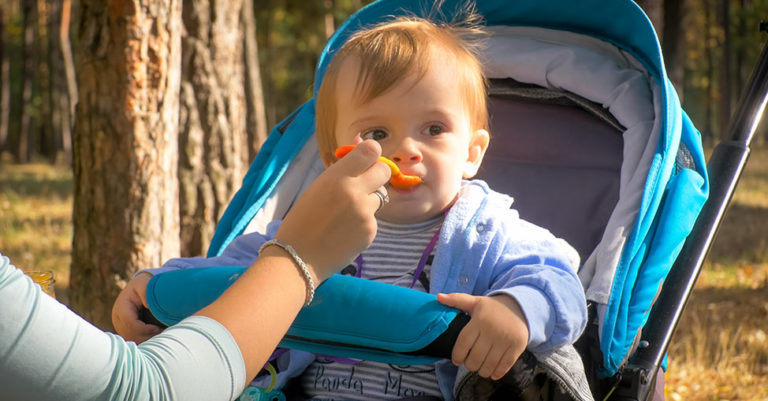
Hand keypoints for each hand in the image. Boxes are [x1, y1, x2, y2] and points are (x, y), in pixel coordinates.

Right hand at [112, 272, 161, 342]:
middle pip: (130, 335)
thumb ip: (145, 291)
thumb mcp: (144, 283)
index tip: (158, 328)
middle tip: (162, 335)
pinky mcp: (126, 331)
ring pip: (132, 340)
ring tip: (160, 337)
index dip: (145, 329)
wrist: (139, 287)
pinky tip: (156, 338)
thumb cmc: (144, 284)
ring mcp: (121, 326)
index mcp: (121, 308)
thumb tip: (147, 304)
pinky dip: (145, 341)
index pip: (130, 324)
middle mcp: (118, 319)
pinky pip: (134, 340)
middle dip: (147, 336)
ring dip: (146, 340)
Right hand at [275, 139, 390, 281]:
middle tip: (365, 182)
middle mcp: (355, 192)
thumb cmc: (303, 220)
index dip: (371, 153)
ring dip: (368, 201)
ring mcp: (365, 214)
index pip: (371, 150)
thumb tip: (361, 142)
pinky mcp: (370, 232)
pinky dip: (363, 223)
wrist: (297, 257)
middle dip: (377, 174)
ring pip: (380, 197)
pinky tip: (343, 232)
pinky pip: (373, 219)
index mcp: (337, 177)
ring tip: (344, 215)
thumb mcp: (318, 187)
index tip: (367, 160)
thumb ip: (342, 169)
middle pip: (384, 171)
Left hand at [437, 293, 528, 379]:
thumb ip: (456, 300)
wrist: (521, 307)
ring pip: (489, 365)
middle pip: (475, 358)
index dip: (457, 356)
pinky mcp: (517, 346)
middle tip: (469, 364)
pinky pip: (505, 365)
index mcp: (479, 320)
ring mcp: (505, 340)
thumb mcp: (475, 302)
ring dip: (482, 371)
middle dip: (469, 365)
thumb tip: (438, 297)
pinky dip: (497, 373)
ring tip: (479, 368)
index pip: (463, 343)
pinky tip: (492, 373)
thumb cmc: (493, 308)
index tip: (456, 361)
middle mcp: (492, 331)